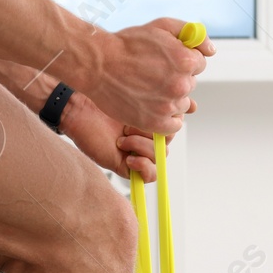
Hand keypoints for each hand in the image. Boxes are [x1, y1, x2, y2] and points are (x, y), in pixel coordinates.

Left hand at [59, 93, 196, 182]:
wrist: (78, 109)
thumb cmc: (103, 98)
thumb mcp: (139, 97)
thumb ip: (164, 101)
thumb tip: (194, 106)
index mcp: (149, 120)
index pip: (175, 126)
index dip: (171, 121)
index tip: (159, 113)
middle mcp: (144, 137)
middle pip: (169, 141)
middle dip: (155, 132)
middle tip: (131, 125)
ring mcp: (136, 151)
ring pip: (160, 157)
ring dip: (144, 147)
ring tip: (123, 138)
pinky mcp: (125, 166)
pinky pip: (149, 175)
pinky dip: (144, 166)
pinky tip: (129, 156)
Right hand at [78, 18, 213, 134]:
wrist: (97, 64)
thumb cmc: (127, 44)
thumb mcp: (162, 26)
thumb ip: (192, 36)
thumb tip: (211, 51)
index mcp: (186, 61)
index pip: (199, 64)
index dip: (182, 61)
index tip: (164, 61)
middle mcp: (180, 85)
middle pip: (189, 85)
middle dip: (175, 80)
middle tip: (151, 75)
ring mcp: (167, 105)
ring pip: (181, 105)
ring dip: (168, 99)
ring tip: (146, 89)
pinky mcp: (154, 122)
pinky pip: (172, 125)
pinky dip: (165, 119)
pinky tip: (151, 107)